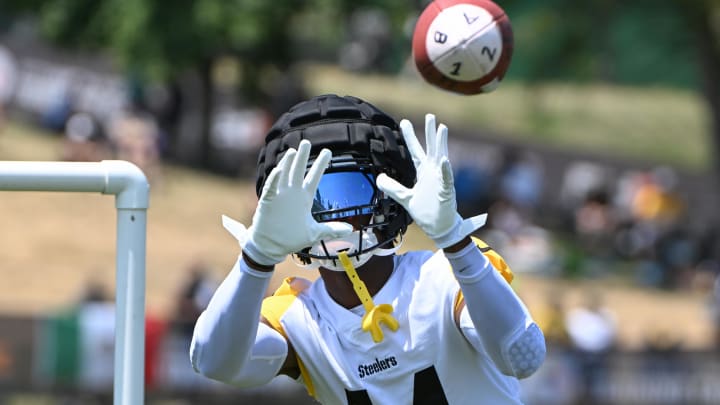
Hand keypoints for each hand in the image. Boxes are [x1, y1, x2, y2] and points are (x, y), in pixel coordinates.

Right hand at [223, 140, 352, 265]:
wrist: (271, 246)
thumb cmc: (291, 238)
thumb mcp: (315, 233)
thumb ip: (331, 229)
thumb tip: (350, 230)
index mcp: (304, 198)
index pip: (314, 177)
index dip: (321, 164)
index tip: (328, 152)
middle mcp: (293, 193)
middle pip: (299, 171)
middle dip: (303, 157)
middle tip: (307, 142)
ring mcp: (280, 196)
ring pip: (284, 174)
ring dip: (288, 163)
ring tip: (294, 151)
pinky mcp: (268, 201)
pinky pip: (271, 187)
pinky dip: (274, 179)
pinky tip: (279, 170)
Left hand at [376, 114, 485, 248]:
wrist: (440, 227)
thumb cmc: (427, 211)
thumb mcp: (405, 198)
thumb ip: (393, 188)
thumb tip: (379, 178)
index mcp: (423, 172)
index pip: (415, 151)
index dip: (409, 137)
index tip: (404, 122)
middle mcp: (433, 172)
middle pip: (430, 149)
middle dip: (429, 132)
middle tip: (429, 115)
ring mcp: (440, 180)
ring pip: (441, 158)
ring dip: (441, 143)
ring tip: (441, 128)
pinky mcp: (446, 191)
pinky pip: (446, 179)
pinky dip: (445, 170)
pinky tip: (443, 160)